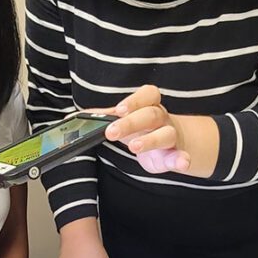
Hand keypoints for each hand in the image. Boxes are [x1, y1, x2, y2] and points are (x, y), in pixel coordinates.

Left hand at [99, 86, 218, 177]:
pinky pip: (182, 155)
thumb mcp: (124, 120)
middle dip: (130, 123)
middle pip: (150, 115)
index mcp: (148, 106)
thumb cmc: (142, 128)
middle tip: (111, 133)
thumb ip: (103, 118)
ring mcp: (170, 136)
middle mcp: (161, 118)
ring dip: (151, 140)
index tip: (119, 109)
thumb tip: (75, 118)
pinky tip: (182, 163)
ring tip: (135, 147)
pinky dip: (182, 159)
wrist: (171, 143)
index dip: (134, 100)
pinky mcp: (175, 155)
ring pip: (166, 134)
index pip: (147, 95)